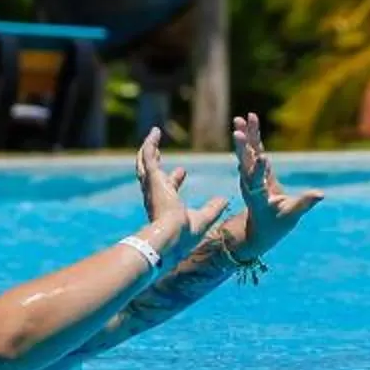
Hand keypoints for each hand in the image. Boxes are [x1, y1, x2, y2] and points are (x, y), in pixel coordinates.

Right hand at [134, 127, 228, 252]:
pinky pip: (148, 156)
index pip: (169, 188)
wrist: (172, 237)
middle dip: (156, 163)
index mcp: (167, 205)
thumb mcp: (204, 218)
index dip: (175, 179)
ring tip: (153, 136)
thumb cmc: (185, 234)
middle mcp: (156, 195)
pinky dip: (150, 144)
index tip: (183, 171)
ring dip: (148, 150)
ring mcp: (152, 186)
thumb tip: (225, 200)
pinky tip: (156, 132)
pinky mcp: (152, 179)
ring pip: (144, 164)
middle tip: (158, 152)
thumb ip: (213, 208)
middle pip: (152, 175)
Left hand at [232, 112, 322, 259]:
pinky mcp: (254, 170)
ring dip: (245, 136)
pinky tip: (249, 122)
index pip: (257, 182)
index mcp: (258, 198)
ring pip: (247, 154)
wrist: (261, 229)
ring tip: (240, 118)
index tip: (261, 156)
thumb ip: (304, 204)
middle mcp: (249, 185)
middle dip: (242, 147)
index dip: (259, 169)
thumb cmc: (277, 225)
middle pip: (245, 164)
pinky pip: (253, 151)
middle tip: (238, 130)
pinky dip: (252, 137)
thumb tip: (321, 194)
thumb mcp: (292, 216)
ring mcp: (250, 177)